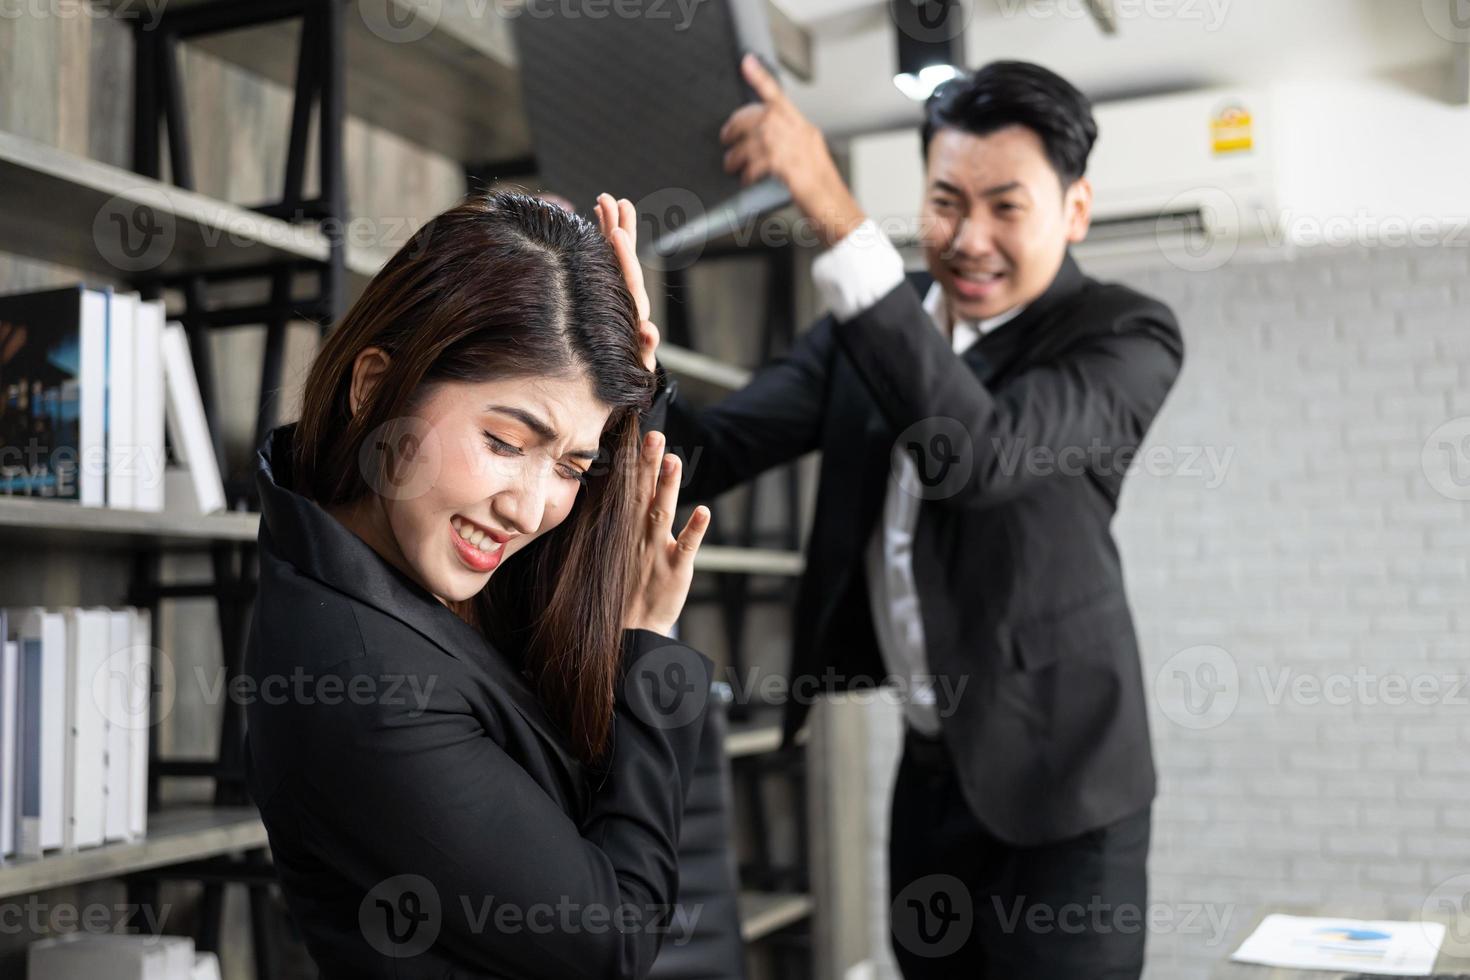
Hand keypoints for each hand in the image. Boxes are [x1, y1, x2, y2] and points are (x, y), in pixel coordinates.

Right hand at [594, 193, 659, 372]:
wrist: (622, 379)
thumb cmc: (627, 374)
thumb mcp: (638, 364)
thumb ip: (645, 348)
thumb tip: (650, 329)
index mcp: (634, 310)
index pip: (630, 277)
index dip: (624, 254)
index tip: (614, 231)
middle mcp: (628, 296)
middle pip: (626, 257)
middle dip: (620, 228)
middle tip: (613, 199)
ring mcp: (618, 291)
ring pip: (616, 254)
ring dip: (610, 226)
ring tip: (603, 200)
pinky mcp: (608, 291)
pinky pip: (605, 261)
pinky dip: (600, 241)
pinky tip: (594, 222)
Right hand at [623, 430, 709, 635]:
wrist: (629, 632)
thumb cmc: (621, 592)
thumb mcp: (610, 556)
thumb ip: (616, 525)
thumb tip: (616, 497)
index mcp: (623, 531)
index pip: (627, 490)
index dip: (633, 463)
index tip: (635, 435)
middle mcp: (638, 536)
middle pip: (642, 494)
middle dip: (648, 464)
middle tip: (654, 436)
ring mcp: (656, 551)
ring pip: (662, 513)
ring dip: (668, 487)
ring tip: (673, 460)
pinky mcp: (675, 569)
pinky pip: (686, 546)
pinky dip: (696, 529)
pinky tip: (704, 511)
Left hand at [719, 53, 866, 247]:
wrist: (835, 209)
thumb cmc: (821, 189)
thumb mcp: (808, 157)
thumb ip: (788, 143)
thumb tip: (759, 139)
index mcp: (803, 128)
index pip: (779, 96)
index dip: (761, 77)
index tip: (747, 63)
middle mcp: (798, 133)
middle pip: (758, 117)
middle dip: (736, 127)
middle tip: (727, 139)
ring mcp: (793, 149)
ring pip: (752, 142)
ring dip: (736, 156)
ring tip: (732, 165)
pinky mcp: (787, 167)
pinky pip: (756, 164)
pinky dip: (746, 173)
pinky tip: (746, 180)